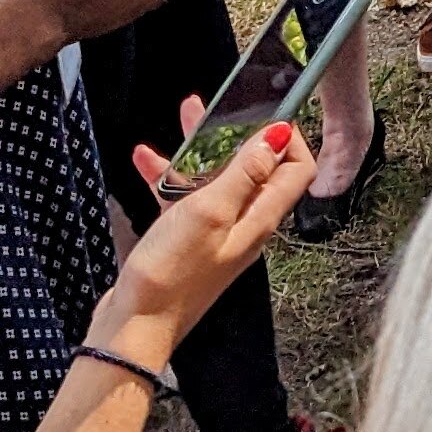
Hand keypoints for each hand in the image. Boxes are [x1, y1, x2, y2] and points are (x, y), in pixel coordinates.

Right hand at [97, 104, 310, 350]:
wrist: (134, 326)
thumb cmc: (172, 274)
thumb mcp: (211, 211)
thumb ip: (245, 172)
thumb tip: (280, 135)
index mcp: (260, 219)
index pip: (297, 171)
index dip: (290, 138)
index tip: (268, 110)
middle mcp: (244, 225)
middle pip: (257, 169)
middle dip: (242, 133)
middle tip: (223, 105)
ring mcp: (216, 233)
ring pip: (218, 178)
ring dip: (203, 148)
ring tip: (186, 115)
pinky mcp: (188, 239)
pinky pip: (186, 198)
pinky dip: (169, 177)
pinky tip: (146, 159)